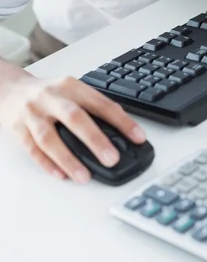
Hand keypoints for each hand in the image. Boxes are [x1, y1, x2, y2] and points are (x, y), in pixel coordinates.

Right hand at [0, 73, 145, 182]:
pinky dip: (47, 164)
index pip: (101, 103)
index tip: (138, 137)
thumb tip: (121, 133)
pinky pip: (32, 149)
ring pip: (50, 138)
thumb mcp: (71, 90)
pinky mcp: (17, 129)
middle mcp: (51, 97)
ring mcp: (33, 113)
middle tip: (112, 159)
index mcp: (71, 85)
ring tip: (85, 176)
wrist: (10, 89)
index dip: (122, 121)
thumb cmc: (48, 93)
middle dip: (95, 139)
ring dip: (69, 159)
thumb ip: (92, 107)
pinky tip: (62, 175)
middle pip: (75, 117)